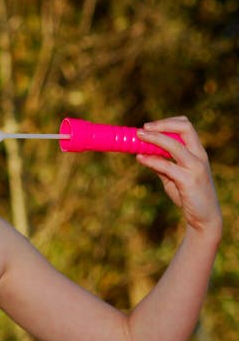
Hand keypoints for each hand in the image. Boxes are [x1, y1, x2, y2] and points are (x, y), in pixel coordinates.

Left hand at [135, 116, 221, 238]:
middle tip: (142, 128)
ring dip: (154, 138)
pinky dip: (152, 160)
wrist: (203, 218)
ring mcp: (195, 168)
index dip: (166, 123)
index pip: (186, 127)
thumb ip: (162, 164)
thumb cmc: (188, 195)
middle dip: (162, 125)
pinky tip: (140, 158)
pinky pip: (167, 166)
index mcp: (197, 152)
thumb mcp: (173, 177)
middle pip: (184, 129)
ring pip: (175, 145)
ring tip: (138, 137)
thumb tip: (142, 154)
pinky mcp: (189, 181)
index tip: (148, 127)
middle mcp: (199, 156)